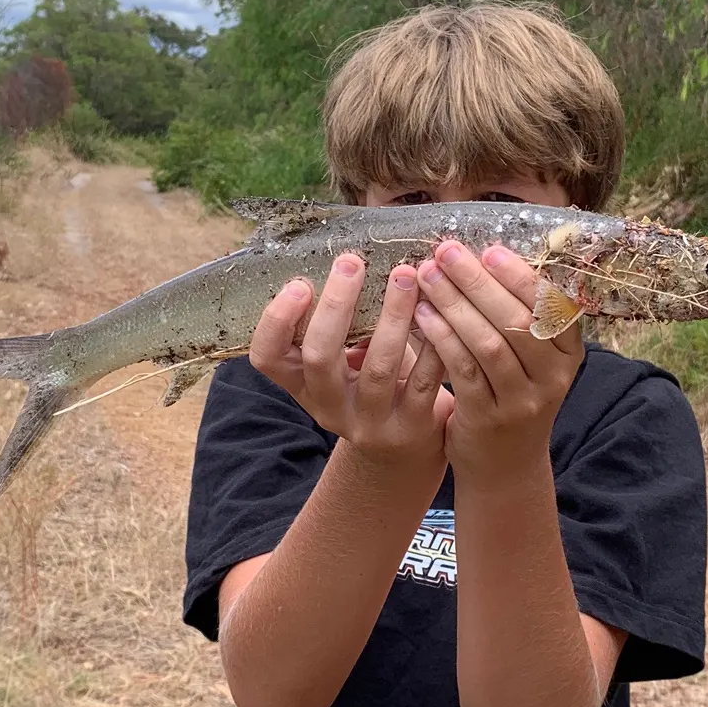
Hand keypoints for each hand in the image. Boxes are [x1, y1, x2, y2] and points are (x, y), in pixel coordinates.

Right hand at [249, 254, 453, 472]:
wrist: (403, 452)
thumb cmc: (370, 384)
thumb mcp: (341, 363)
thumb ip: (339, 323)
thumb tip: (347, 254)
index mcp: (302, 384)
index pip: (267, 357)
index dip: (276, 321)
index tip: (299, 283)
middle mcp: (329, 406)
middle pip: (319, 357)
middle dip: (336, 304)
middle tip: (352, 261)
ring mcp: (370, 422)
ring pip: (378, 366)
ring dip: (393, 314)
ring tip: (406, 274)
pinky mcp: (412, 427)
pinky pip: (424, 381)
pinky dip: (434, 343)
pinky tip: (440, 311)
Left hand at [413, 241, 583, 487]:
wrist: (504, 466)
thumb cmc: (512, 393)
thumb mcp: (532, 359)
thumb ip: (518, 315)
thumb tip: (479, 255)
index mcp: (568, 352)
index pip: (551, 306)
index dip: (520, 276)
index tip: (488, 250)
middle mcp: (552, 377)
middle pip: (517, 321)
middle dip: (478, 282)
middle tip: (446, 253)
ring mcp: (522, 401)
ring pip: (489, 344)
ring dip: (455, 304)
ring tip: (427, 276)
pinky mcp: (487, 418)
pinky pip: (463, 370)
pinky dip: (442, 337)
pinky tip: (421, 314)